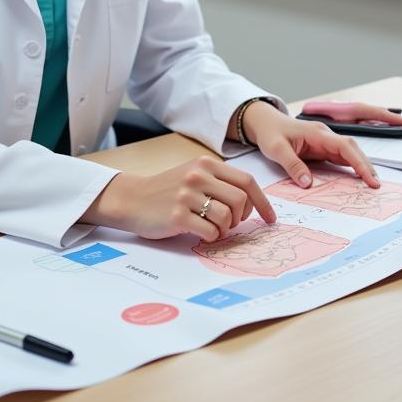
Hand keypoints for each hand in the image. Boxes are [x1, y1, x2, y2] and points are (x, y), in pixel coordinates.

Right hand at [83, 156, 276, 242]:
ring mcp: (187, 195)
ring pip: (226, 216)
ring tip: (214, 229)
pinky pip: (209, 231)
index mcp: (206, 164)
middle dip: (241, 217)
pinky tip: (201, 233)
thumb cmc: (167, 190)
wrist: (132, 199)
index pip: (246, 181)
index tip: (270, 218)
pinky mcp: (177, 216)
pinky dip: (212, 237)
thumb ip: (219, 182)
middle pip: (240, 199)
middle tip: (231, 224)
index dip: (262, 202)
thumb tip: (251, 201)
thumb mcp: (194, 175)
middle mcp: (198, 176)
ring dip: (225, 229)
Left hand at [243, 104, 380, 188]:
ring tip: (371, 183)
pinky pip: (340, 157)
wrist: (265, 123)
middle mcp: (324, 135)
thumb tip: (308, 184)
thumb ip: (292, 165)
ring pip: (349, 152)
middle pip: (352, 148)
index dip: (359, 162)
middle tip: (376, 184)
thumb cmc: (270, 133)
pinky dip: (351, 166)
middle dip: (366, 165)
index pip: (344, 146)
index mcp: (317, 133)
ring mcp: (324, 141)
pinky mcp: (322, 148)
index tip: (369, 177)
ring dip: (361, 166)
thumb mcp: (276, 149)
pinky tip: (357, 177)